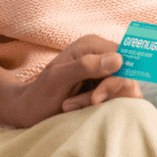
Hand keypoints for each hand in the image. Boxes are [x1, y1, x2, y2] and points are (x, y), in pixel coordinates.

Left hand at [5, 35, 142, 127]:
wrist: (30, 111)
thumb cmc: (40, 94)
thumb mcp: (58, 79)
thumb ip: (85, 66)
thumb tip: (118, 60)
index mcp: (91, 44)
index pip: (123, 57)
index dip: (116, 78)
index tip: (96, 98)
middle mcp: (101, 55)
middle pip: (126, 75)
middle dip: (105, 94)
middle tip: (84, 104)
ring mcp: (104, 73)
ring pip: (121, 90)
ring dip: (98, 102)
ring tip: (71, 106)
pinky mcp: (105, 89)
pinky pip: (115, 100)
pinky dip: (99, 108)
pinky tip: (76, 109)